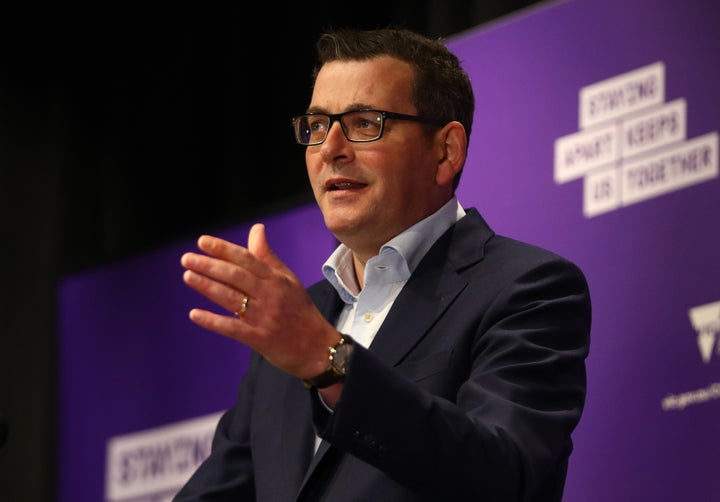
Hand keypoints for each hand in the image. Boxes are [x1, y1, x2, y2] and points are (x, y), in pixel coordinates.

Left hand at [180, 223, 338, 379]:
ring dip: (208, 287)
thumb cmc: (300, 310)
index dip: (224, 249)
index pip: (247, 259)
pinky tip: (195, 314)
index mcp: (276, 279)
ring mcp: (264, 317)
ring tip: (188, 276)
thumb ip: (267, 256)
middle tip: (187, 258)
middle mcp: (270, 295)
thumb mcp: (288, 279)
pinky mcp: (260, 339)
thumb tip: (256, 228)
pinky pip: (233, 328)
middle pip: (236, 276)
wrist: (319, 347)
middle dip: (210, 266)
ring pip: (232, 298)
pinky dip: (213, 321)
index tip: (202, 241)